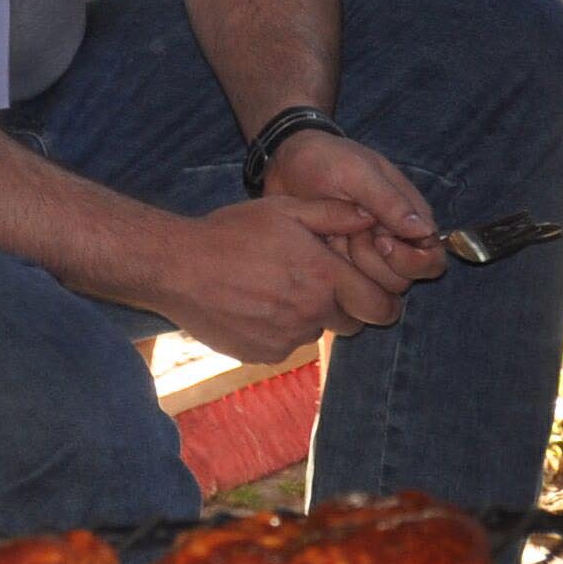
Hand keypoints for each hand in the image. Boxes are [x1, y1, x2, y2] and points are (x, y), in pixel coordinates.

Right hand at [150, 195, 410, 362]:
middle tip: (318, 282)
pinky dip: (279, 329)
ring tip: (276, 286)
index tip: (376, 293)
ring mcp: (286, 340)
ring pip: (315, 331)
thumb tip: (371, 216)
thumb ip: (334, 214)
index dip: (383, 300)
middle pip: (351, 322)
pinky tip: (255, 304)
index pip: (380, 305)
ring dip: (308, 315)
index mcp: (323, 277)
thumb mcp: (285, 209)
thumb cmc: (232, 232)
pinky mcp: (263, 355)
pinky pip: (285, 344)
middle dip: (344, 306)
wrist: (179, 268)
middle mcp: (311, 314)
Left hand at [262, 128, 444, 294]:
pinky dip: (336, 272)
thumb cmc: (325, 160)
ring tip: (335, 236)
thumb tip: (425, 232)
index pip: (432, 259)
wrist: (284, 166)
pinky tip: (323, 247)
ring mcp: (370, 256)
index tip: (380, 240)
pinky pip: (350, 287)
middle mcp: (396, 240)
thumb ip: (390, 201)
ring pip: (378, 290)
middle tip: (351, 235)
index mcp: (410, 215)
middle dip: (375, 263)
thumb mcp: (356, 172)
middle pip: (405, 280)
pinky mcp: (345, 266)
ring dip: (354, 266)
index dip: (411, 260)